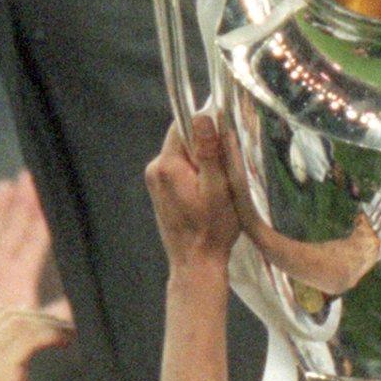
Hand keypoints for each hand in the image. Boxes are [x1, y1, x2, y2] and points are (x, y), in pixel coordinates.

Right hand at [0, 172, 52, 341]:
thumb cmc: (6, 353)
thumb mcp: (36, 330)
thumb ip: (56, 315)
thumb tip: (83, 305)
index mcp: (21, 281)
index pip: (35, 241)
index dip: (41, 217)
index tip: (48, 193)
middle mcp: (0, 273)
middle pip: (13, 230)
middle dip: (23, 204)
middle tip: (30, 176)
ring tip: (7, 185)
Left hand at [146, 112, 241, 271]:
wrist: (195, 264)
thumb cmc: (211, 231)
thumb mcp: (219, 188)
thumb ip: (210, 152)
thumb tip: (202, 116)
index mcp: (167, 165)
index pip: (184, 124)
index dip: (208, 129)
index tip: (224, 148)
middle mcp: (155, 169)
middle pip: (184, 139)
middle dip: (207, 149)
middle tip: (224, 172)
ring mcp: (155, 180)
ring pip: (184, 154)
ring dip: (203, 163)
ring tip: (217, 187)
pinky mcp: (160, 190)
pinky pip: (181, 169)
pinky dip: (196, 175)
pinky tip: (207, 195)